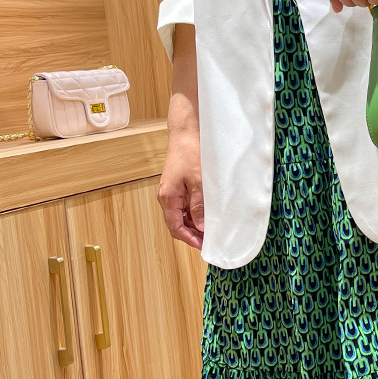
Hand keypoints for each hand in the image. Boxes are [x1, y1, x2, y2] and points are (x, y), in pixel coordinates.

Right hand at [158, 128, 204, 249]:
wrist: (186, 132)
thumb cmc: (190, 152)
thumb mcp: (198, 181)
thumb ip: (198, 205)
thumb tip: (201, 227)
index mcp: (167, 197)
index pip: (175, 227)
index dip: (189, 239)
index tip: (203, 246)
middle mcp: (167, 197)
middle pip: (177, 224)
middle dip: (192, 234)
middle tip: (210, 240)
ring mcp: (172, 192)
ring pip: (182, 216)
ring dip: (194, 224)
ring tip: (211, 229)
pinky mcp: (179, 186)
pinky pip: (185, 206)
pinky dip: (195, 213)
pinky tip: (207, 214)